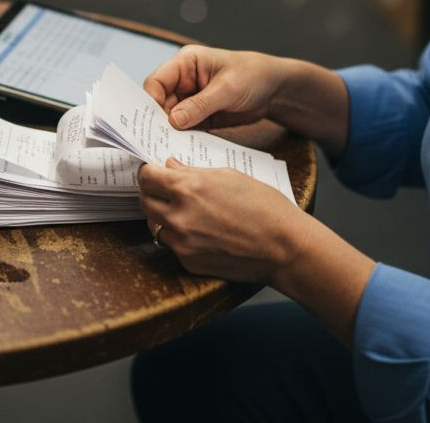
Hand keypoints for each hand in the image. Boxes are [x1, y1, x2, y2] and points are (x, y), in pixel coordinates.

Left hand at [139, 157, 310, 283]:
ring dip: (162, 216)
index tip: (153, 172)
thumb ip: (194, 171)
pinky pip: (172, 246)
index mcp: (188, 188)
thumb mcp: (230, 176)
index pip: (147, 177)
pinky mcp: (188, 262)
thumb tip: (171, 166)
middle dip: (152, 192)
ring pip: (154, 225)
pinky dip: (179, 237)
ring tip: (184, 211)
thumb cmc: (264, 207)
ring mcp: (182, 242)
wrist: (284, 247)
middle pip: (145, 201)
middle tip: (165, 189)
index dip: (148, 172)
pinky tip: (200, 231)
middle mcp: (179, 216)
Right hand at [145, 46, 350, 153]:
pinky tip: (184, 149)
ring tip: (170, 149)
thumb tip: (172, 121)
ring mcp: (190, 99)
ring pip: (169, 118)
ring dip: (170, 133)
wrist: (277, 90)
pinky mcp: (199, 116)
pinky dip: (183, 138)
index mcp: (186, 63)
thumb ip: (200, 105)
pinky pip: (184, 128)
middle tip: (157, 142)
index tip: (152, 123)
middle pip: (159, 102)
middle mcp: (184, 80)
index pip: (156, 82)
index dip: (150, 102)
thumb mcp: (227, 89)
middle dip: (158, 121)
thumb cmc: (254, 76)